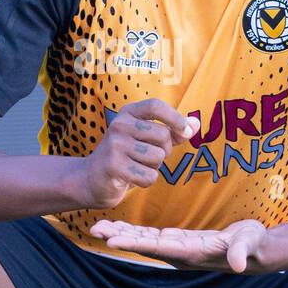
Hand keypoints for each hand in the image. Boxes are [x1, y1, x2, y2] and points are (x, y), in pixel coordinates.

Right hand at [77, 98, 199, 209]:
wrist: (91, 178)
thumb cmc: (126, 155)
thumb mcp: (146, 138)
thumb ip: (172, 131)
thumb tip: (196, 124)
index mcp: (128, 113)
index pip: (155, 106)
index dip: (175, 117)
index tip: (186, 131)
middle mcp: (119, 125)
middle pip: (163, 136)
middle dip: (164, 151)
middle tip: (148, 157)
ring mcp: (115, 145)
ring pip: (157, 158)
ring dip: (154, 168)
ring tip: (137, 166)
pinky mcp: (114, 166)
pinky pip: (149, 176)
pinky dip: (146, 181)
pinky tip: (132, 178)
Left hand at [89, 218, 271, 273]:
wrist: (257, 250)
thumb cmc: (254, 244)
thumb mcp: (250, 243)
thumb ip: (241, 252)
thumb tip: (239, 265)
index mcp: (192, 252)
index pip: (157, 248)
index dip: (134, 243)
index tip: (112, 240)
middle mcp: (180, 253)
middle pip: (144, 245)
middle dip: (119, 237)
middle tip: (94, 230)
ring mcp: (179, 247)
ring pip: (144, 240)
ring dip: (121, 234)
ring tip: (99, 227)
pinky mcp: (180, 240)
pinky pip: (152, 236)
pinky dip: (134, 231)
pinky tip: (120, 227)